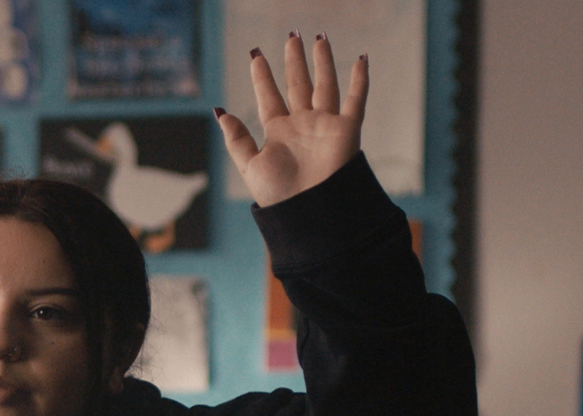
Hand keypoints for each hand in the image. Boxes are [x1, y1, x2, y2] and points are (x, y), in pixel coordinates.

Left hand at [215, 32, 366, 207]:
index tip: (256, 55)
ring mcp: (324, 125)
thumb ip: (237, 139)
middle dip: (294, 62)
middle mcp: (301, 125)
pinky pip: (355, 100)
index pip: (268, 97)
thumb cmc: (278, 195)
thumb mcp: (249, 165)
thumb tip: (220, 112)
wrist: (308, 211)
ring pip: (324, 85)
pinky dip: (360, 80)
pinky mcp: (346, 130)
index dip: (262, 77)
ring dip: (323, 62)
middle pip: (297, 85)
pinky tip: (361, 59)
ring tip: (318, 38)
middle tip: (292, 36)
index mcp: (277, 133)